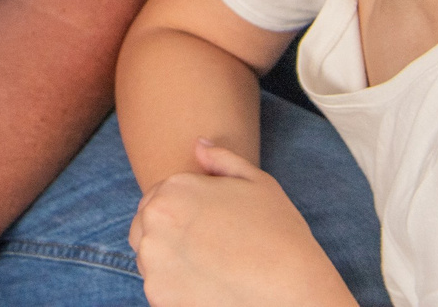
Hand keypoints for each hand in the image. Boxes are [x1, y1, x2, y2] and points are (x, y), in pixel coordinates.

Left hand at [128, 141, 356, 306]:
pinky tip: (207, 286)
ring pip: (149, 260)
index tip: (205, 227)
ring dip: (168, 261)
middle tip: (205, 248)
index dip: (180, 213)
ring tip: (208, 267)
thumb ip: (221, 160)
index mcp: (172, 191)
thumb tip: (198, 145)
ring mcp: (153, 264)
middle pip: (145, 228)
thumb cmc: (279, 233)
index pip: (155, 200)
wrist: (292, 289)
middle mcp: (154, 225)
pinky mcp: (159, 298)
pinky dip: (176, 289)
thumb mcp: (257, 182)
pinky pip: (159, 289)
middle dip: (167, 235)